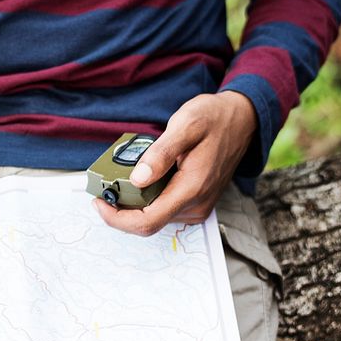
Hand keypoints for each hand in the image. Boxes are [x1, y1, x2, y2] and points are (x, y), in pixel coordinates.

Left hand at [94, 90, 256, 236]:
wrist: (242, 119)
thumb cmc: (214, 118)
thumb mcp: (186, 124)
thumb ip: (161, 153)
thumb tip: (137, 179)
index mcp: (191, 189)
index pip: (147, 222)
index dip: (117, 218)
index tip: (99, 201)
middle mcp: (195, 205)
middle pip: (147, 223)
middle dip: (121, 209)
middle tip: (106, 185)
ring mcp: (197, 207)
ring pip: (154, 217)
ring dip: (133, 204)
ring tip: (123, 177)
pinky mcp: (195, 203)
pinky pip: (163, 209)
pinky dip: (145, 199)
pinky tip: (140, 179)